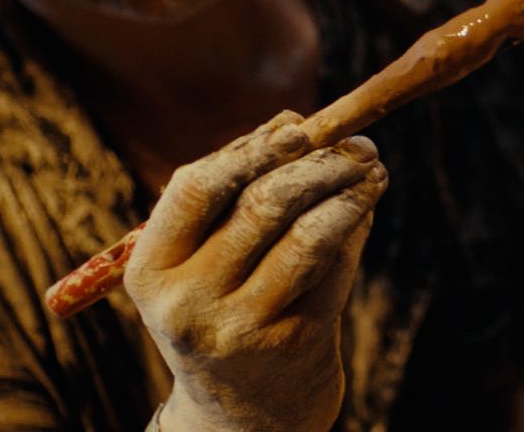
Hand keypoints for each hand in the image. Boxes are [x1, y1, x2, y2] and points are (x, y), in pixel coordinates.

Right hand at [124, 111, 386, 430]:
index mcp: (151, 271)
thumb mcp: (204, 263)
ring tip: (372, 169)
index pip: (196, 188)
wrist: (241, 419)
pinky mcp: (295, 344)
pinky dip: (355, 228)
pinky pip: (334, 268)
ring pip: (306, 235)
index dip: (251, 149)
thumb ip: (236, 194)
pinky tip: (366, 206)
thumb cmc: (222, 313)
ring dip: (348, 192)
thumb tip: (291, 122)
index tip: (298, 126)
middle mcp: (188, 302)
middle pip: (260, 206)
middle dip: (315, 164)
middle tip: (352, 144)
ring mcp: (241, 328)